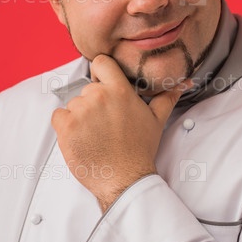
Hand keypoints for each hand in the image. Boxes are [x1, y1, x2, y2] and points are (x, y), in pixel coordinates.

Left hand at [51, 54, 188, 211]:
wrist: (124, 179)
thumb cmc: (139, 150)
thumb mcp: (156, 120)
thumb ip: (166, 97)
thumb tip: (183, 84)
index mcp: (120, 90)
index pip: (101, 62)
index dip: (100, 73)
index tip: (103, 85)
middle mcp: (99, 96)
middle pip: (87, 88)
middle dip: (94, 103)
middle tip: (105, 123)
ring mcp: (80, 111)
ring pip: (73, 104)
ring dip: (80, 117)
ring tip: (96, 135)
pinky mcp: (66, 126)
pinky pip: (58, 116)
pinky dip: (65, 126)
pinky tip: (81, 138)